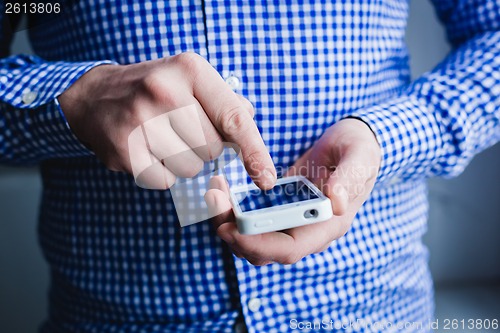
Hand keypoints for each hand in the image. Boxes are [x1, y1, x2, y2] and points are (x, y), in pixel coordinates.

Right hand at [58, 53, 275, 189]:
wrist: (95, 97)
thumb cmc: (154, 90)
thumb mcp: (190, 80)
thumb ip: (226, 101)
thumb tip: (250, 126)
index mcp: (189, 70)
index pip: (234, 118)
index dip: (255, 151)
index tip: (266, 176)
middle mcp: (164, 92)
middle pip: (213, 149)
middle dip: (205, 147)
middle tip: (182, 130)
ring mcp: (140, 122)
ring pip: (191, 167)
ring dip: (184, 161)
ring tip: (162, 138)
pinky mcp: (124, 151)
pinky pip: (166, 181)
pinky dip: (163, 172)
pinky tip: (148, 150)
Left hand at [205, 118, 380, 264]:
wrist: (353, 144)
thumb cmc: (360, 150)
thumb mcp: (360, 157)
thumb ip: (349, 178)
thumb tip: (336, 203)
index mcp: (328, 225)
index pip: (290, 249)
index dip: (259, 244)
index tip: (232, 228)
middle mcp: (308, 230)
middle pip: (264, 250)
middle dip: (233, 232)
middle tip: (213, 201)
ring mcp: (292, 221)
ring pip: (253, 238)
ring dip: (228, 222)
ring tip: (214, 193)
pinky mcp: (281, 209)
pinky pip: (253, 220)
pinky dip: (234, 210)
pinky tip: (223, 190)